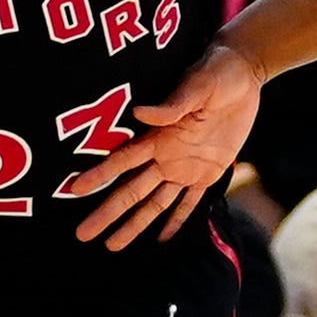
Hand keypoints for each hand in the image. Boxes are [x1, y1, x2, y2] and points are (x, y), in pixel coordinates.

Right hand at [63, 39, 258, 247]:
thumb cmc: (217, 71)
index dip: (99, 175)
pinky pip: (190, 203)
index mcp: (160, 135)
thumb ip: (172, 104)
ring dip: (135, 225)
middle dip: (108, 212)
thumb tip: (139, 113)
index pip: (122, 160)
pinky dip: (177, 222)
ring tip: (113, 246)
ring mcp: (186, 166)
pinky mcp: (209, 172)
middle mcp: (166, 155)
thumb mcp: (198, 85)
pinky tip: (161, 241)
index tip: (73, 190)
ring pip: (155, 203)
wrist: (244, 72)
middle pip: (131, 190)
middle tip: (83, 234)